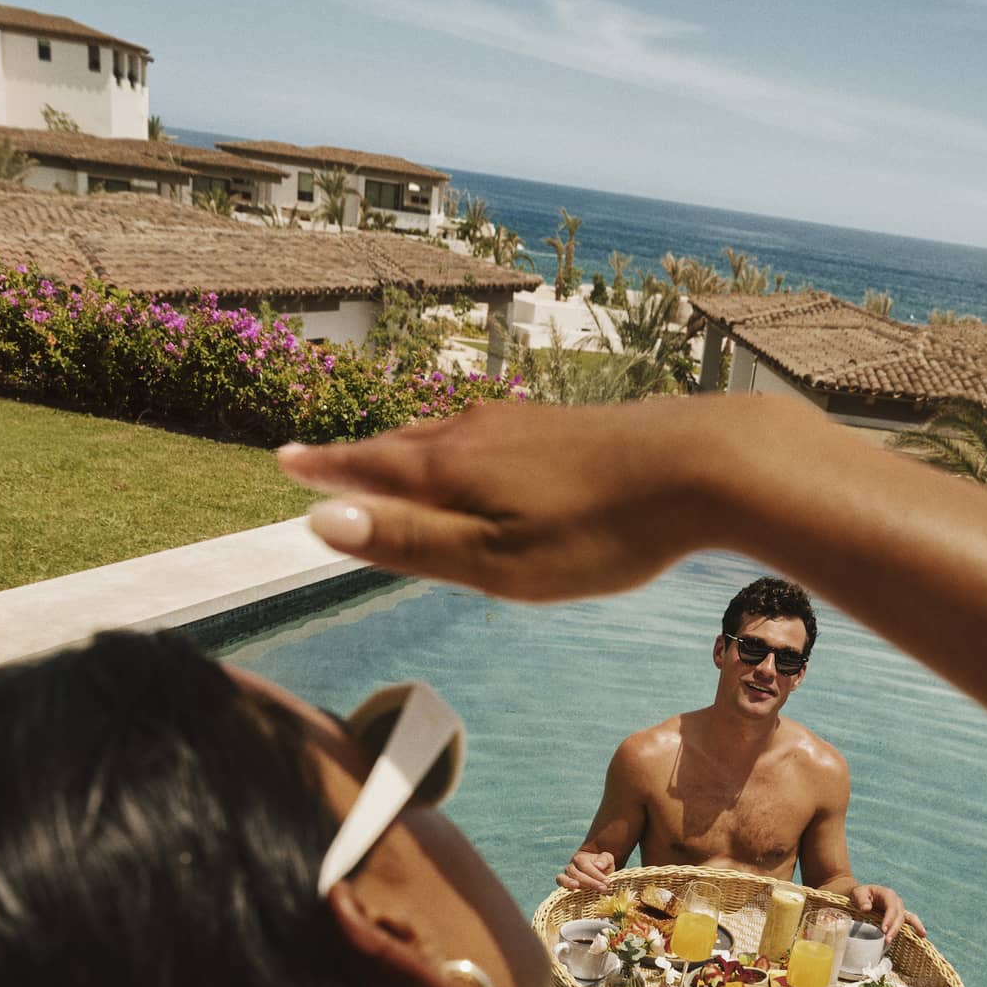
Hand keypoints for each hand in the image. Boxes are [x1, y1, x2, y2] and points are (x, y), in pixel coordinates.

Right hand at [281, 398, 731, 602]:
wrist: (702, 465)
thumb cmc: (600, 528)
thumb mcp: (495, 561)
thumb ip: (410, 542)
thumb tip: (321, 520)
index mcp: (451, 471)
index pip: (368, 468)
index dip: (325, 469)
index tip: (283, 459)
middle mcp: (477, 434)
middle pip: (402, 447)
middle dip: (360, 458)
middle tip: (321, 460)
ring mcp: (524, 425)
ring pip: (448, 437)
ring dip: (409, 450)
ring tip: (389, 457)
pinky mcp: (566, 426)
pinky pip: (491, 437)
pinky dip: (462, 449)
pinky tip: (482, 455)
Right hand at [556, 849, 616, 894]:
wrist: (595, 869)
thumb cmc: (602, 865)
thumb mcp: (607, 859)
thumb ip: (604, 860)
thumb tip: (598, 866)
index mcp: (581, 857)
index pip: (585, 865)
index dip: (596, 874)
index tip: (607, 882)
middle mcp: (571, 866)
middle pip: (576, 873)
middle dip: (590, 882)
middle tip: (603, 888)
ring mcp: (567, 875)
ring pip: (564, 877)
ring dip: (571, 883)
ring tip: (577, 886)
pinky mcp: (565, 884)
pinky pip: (560, 883)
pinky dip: (564, 886)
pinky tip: (572, 890)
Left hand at [849, 884, 923, 942]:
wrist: (862, 896)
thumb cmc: (860, 894)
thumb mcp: (858, 893)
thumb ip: (861, 900)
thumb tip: (866, 908)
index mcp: (888, 895)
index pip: (891, 908)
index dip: (889, 919)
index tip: (883, 930)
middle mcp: (897, 901)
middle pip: (899, 916)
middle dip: (894, 929)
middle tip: (887, 940)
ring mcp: (900, 909)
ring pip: (906, 919)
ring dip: (905, 930)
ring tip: (910, 939)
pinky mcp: (899, 915)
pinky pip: (910, 920)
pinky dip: (917, 927)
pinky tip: (922, 935)